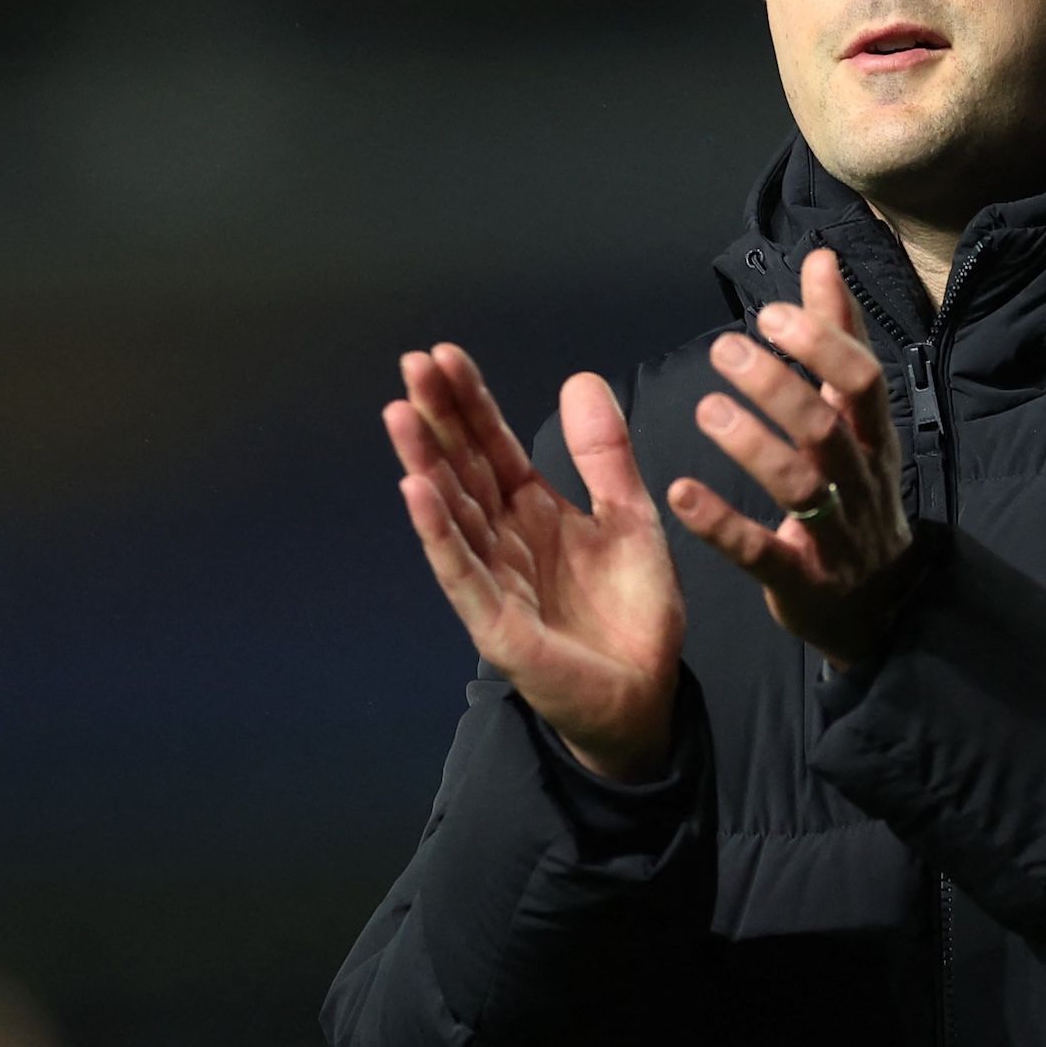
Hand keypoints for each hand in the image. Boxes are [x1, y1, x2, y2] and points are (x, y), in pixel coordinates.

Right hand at [384, 344, 684, 782]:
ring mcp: (494, 580)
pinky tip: (415, 491)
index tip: (444, 353)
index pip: (492, 445)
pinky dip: (438, 533)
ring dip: (424, 463)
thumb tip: (581, 378)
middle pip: (463, 467)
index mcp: (533, 510)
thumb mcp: (630, 517)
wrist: (646, 693)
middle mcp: (503, 538)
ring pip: (451, 512)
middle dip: (439, 417)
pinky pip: (461, 572)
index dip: (470, 401)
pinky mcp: (496, 624)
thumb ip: (605, 455)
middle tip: (413, 364)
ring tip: (400, 414)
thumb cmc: (631, 612)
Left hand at [665, 248, 918, 670]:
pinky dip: (722, 524)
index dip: (820, 344)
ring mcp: (834, 535)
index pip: (861, 381)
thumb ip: (838, 338)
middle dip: (779, 385)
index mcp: (873, 437)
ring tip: (706, 408)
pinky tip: (681, 494)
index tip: (769, 314)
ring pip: (802, 486)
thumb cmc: (857, 494)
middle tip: (724, 350)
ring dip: (753, 444)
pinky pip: (763, 553)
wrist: (879, 608)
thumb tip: (822, 258)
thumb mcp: (855, 418)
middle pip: (828, 427)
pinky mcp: (801, 583)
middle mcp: (860, 483)